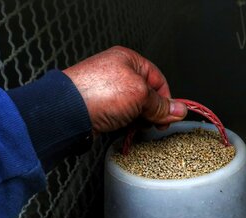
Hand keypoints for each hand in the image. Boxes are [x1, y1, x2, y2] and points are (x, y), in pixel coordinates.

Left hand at [62, 46, 186, 132]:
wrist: (67, 112)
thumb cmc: (96, 93)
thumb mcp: (140, 95)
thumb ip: (161, 104)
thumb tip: (177, 110)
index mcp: (128, 59)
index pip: (158, 79)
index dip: (167, 98)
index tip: (170, 116)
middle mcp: (117, 73)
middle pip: (147, 95)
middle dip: (153, 111)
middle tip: (155, 123)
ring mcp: (108, 91)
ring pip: (135, 108)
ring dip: (140, 120)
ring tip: (138, 126)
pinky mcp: (100, 108)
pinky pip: (122, 117)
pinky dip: (127, 124)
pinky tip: (127, 130)